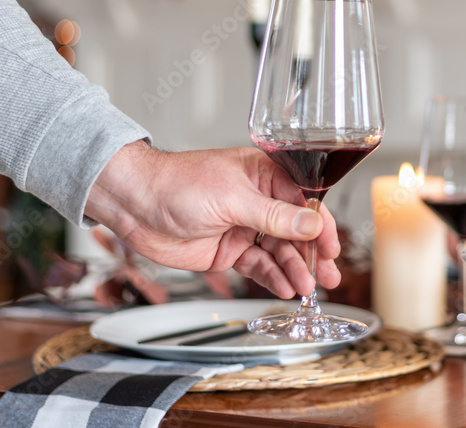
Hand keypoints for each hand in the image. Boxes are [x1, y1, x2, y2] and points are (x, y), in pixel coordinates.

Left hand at [85, 141, 340, 297]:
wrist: (134, 205)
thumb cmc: (177, 184)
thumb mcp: (232, 198)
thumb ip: (274, 215)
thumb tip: (312, 223)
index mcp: (263, 175)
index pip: (303, 201)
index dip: (319, 225)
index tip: (331, 247)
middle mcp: (258, 201)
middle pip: (296, 230)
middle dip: (313, 253)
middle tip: (329, 275)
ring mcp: (244, 227)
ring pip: (279, 251)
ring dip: (295, 269)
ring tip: (307, 289)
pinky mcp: (229, 250)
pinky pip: (259, 266)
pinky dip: (273, 277)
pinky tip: (286, 288)